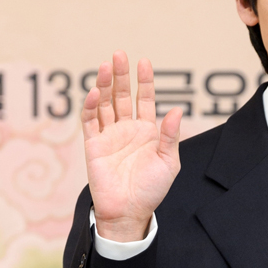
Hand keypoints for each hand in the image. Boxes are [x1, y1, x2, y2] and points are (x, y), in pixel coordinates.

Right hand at [81, 50, 181, 241]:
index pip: (145, 99)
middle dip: (121, 75)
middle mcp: (127, 129)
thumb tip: (177, 110)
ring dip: (105, 85)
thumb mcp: (169, 162)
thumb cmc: (152, 189)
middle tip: (119, 54)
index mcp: (147, 131)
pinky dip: (91, 106)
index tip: (144, 61)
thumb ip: (170, 136)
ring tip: (106, 66)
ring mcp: (109, 135)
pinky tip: (95, 92)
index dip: (145, 81)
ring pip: (105, 104)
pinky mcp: (93, 145)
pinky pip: (91, 122)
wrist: (130, 212)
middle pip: (123, 96)